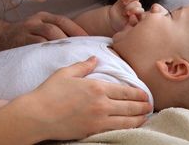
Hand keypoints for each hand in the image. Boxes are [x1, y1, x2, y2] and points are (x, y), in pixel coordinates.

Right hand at [0, 12, 88, 50]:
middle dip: (72, 36)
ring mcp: (27, 28)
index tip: (89, 40)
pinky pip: (36, 43)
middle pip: (58, 25)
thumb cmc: (22, 37)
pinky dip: (47, 49)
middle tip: (84, 49)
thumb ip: (53, 33)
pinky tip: (56, 58)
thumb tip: (77, 44)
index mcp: (42, 16)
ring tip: (73, 53)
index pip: (63, 20)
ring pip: (49, 32)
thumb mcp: (37, 29)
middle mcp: (36, 20)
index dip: (77, 29)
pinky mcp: (20, 39)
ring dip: (62, 42)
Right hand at [12, 57, 151, 140]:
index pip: (125, 90)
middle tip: (150, 106)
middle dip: (143, 106)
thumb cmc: (49, 92)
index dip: (138, 93)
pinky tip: (131, 126)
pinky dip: (128, 128)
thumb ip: (83, 66)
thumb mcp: (66, 73)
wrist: (38, 115)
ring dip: (139, 118)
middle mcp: (101, 103)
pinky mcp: (93, 131)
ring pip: (127, 120)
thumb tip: (95, 58)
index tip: (145, 94)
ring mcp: (98, 119)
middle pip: (130, 106)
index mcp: (96, 86)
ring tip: (146, 117)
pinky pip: (116, 130)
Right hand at [108, 0, 143, 31]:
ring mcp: (131, 2)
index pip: (143, 11)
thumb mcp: (127, 28)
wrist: (113, 21)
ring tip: (124, 3)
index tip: (131, 15)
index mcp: (140, 16)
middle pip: (138, 4)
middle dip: (132, 7)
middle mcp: (137, 8)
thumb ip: (132, 23)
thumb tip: (133, 17)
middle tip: (126, 13)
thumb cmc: (121, 26)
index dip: (138, 11)